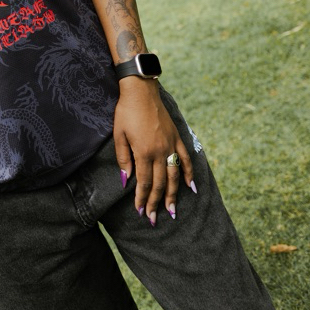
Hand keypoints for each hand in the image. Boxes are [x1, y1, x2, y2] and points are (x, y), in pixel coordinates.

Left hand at [114, 78, 193, 223]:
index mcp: (144, 152)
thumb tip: (126, 180)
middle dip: (156, 202)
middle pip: (160, 183)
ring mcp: (171, 145)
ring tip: (172, 211)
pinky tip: (191, 187)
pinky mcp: (177, 137)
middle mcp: (160, 151)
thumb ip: (123, 158)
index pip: (144, 182)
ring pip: (174, 176)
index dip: (142, 198)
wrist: (141, 91)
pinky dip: (188, 174)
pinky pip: (185, 159)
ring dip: (174, 195)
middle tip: (153, 218)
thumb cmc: (126, 111)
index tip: (140, 211)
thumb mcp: (118, 135)